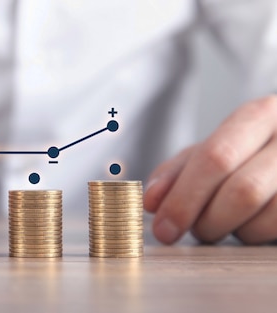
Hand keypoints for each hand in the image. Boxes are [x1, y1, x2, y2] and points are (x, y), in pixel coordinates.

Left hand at [144, 95, 276, 244]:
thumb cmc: (253, 153)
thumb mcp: (215, 149)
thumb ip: (178, 171)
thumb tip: (151, 201)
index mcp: (260, 115)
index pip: (216, 157)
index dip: (184, 198)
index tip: (163, 228)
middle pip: (242, 190)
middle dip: (206, 220)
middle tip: (194, 231)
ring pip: (264, 218)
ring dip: (233, 231)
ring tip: (226, 222)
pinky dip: (257, 236)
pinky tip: (251, 224)